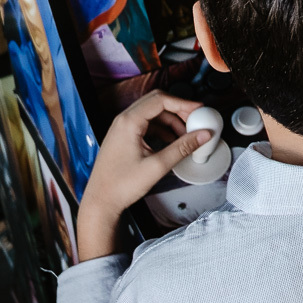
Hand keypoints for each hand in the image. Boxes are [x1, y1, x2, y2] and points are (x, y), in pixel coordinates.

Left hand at [77, 91, 210, 260]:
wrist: (100, 202)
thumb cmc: (119, 186)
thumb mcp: (157, 166)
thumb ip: (183, 147)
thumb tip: (202, 135)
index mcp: (129, 122)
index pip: (161, 100)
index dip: (183, 103)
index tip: (198, 110)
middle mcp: (123, 121)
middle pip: (157, 103)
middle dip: (178, 110)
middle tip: (194, 120)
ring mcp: (122, 128)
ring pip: (153, 114)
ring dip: (171, 121)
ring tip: (185, 135)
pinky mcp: (124, 137)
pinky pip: (147, 125)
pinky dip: (162, 129)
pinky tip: (172, 141)